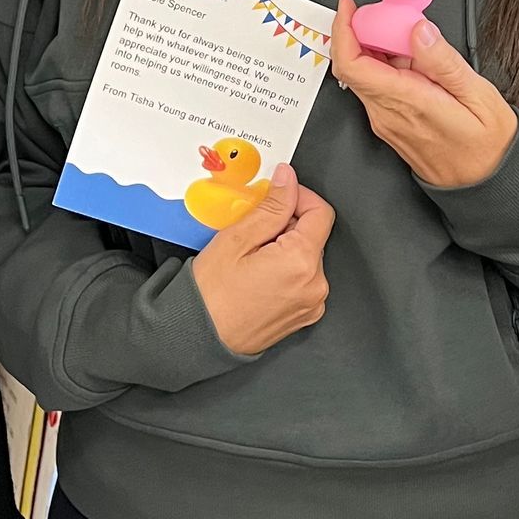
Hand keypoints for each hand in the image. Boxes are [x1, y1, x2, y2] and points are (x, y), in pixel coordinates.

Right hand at [190, 164, 333, 356]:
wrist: (198, 338)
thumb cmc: (210, 296)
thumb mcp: (236, 239)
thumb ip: (271, 206)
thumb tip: (287, 181)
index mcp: (302, 262)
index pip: (321, 212)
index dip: (299, 197)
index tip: (278, 195)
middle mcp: (315, 285)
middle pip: (314, 235)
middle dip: (287, 225)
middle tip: (254, 231)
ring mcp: (311, 303)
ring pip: (307, 257)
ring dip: (286, 248)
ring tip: (252, 256)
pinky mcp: (303, 315)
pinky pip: (303, 280)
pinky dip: (286, 270)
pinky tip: (258, 274)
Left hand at [330, 0, 518, 189]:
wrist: (487, 186)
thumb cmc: (488, 146)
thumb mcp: (479, 96)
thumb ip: (443, 61)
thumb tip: (419, 31)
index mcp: (407, 102)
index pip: (353, 64)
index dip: (343, 31)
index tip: (349, 8)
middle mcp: (388, 114)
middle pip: (352, 66)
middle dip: (360, 33)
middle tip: (386, 14)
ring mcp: (387, 122)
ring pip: (364, 77)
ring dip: (375, 50)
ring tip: (406, 35)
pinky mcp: (391, 126)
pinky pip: (377, 90)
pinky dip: (385, 67)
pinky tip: (412, 60)